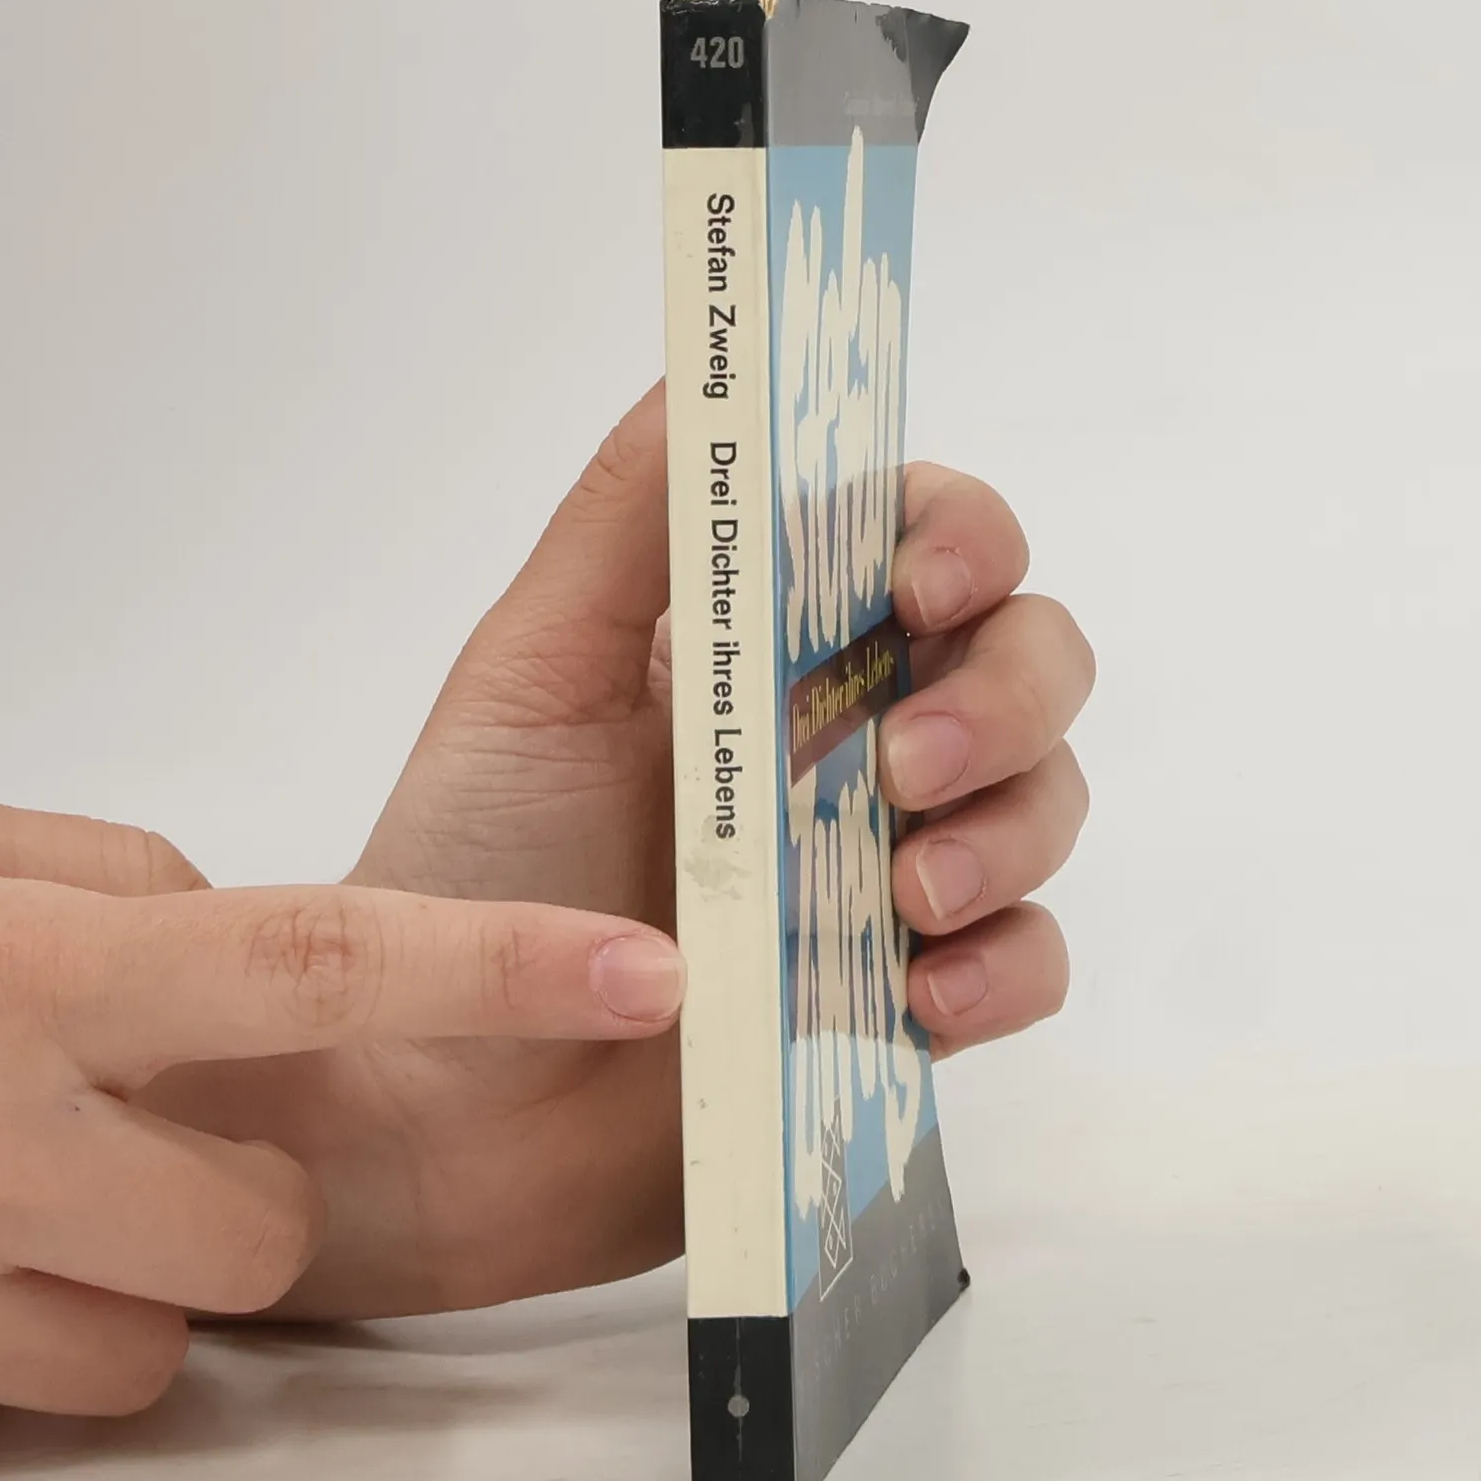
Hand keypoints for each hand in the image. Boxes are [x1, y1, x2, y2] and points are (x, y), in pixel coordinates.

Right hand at [0, 785, 684, 1458]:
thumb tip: (233, 930)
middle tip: (145, 1120)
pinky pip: (26, 1394)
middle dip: (243, 1184)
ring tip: (16, 1182)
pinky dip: (19, 1336)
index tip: (648, 971)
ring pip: (156, 1341)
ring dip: (126, 1271)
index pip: (315, 958)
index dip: (499, 970)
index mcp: (18, 974)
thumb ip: (110, 883)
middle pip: (263, 1224)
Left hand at [147, 383, 1093, 1321]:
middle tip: (911, 766)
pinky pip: (1028, 963)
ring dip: (1013, 832)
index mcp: (771, 642)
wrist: (434, 1112)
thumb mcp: (531, 672)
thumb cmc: (467, 870)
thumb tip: (716, 367)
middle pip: (1026, 659)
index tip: (926, 584)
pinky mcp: (904, 1001)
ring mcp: (887, 871)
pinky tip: (928, 1000)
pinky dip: (1009, 970)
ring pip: (1047, 802)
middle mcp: (851, 740)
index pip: (926, 538)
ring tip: (909, 899)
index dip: (962, 536)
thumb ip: (632, 521)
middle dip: (1006, 695)